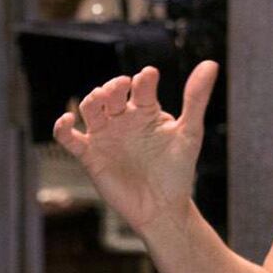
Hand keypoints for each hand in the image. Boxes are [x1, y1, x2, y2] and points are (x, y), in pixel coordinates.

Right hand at [51, 61, 217, 231]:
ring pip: (90, 108)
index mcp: (146, 111)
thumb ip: (196, 99)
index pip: (141, 85)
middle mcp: (123, 120)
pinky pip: (68, 138)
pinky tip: (67, 119)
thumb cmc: (178, 172)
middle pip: (111, 92)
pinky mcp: (90, 155)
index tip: (149, 77)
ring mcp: (105, 136)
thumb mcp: (189, 133)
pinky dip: (62, 127)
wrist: (162, 209)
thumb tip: (211, 64)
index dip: (143, 78)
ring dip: (92, 98)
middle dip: (114, 85)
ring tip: (101, 98)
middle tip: (123, 85)